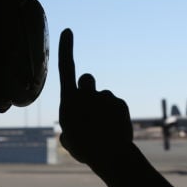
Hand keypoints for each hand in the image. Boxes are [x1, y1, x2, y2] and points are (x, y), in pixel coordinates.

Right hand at [58, 28, 133, 168]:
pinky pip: (115, 105)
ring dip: (102, 108)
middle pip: (87, 79)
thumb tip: (71, 131)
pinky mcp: (120, 102)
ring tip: (105, 129)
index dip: (66, 49)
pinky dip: (115, 115)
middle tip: (90, 105)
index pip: (66, 68)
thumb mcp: (69, 140)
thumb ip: (69, 130)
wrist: (111, 155)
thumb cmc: (86, 150)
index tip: (68, 32)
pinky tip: (115, 130)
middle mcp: (86, 94)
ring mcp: (104, 96)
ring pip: (102, 97)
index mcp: (69, 101)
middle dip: (87, 87)